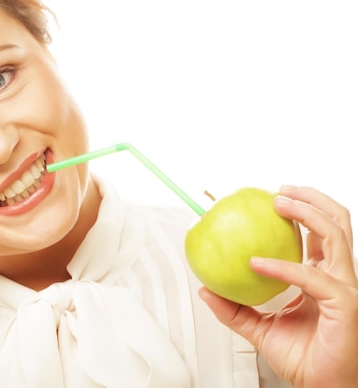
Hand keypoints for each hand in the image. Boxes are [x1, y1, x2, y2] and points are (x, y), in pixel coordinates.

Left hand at [199, 185, 357, 387]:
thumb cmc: (303, 359)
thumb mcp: (259, 328)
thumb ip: (234, 309)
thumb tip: (205, 289)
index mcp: (322, 277)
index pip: (316, 234)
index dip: (299, 210)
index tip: (269, 197)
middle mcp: (337, 276)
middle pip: (335, 222)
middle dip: (310, 198)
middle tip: (278, 190)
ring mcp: (344, 287)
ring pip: (335, 234)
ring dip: (306, 212)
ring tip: (279, 203)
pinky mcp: (345, 303)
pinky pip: (312, 276)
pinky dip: (283, 266)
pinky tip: (257, 263)